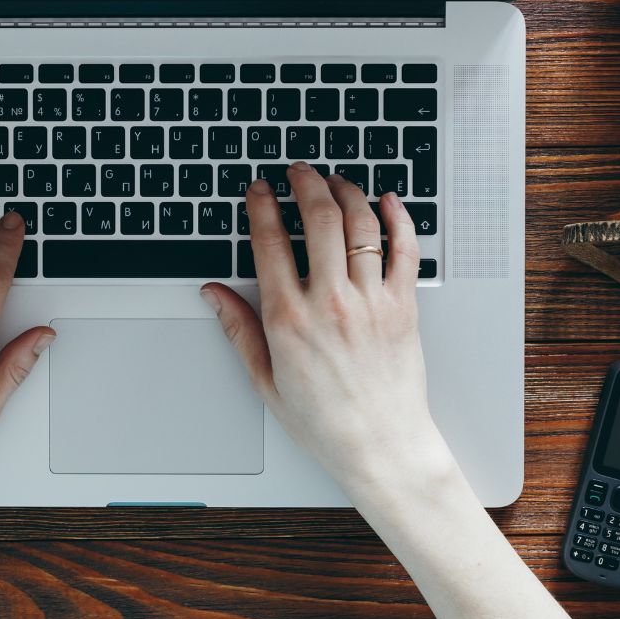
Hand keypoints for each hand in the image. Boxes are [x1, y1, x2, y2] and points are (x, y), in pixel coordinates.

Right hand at [201, 165, 447, 497]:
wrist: (381, 447)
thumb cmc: (323, 421)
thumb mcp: (265, 380)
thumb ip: (238, 330)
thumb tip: (213, 294)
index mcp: (289, 319)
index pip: (269, 242)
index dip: (261, 206)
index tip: (258, 189)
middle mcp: (330, 303)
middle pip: (319, 219)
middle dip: (305, 183)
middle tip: (297, 171)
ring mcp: (371, 302)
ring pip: (361, 225)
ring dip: (347, 192)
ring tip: (335, 181)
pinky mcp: (404, 307)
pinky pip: (406, 250)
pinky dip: (399, 218)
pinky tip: (389, 201)